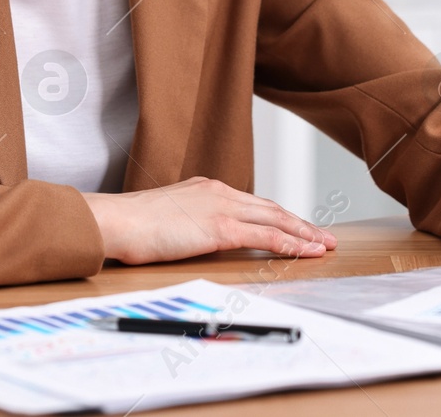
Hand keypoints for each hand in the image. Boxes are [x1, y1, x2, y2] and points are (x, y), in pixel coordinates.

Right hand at [81, 177, 337, 263]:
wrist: (116, 220)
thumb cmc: (131, 225)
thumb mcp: (166, 218)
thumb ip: (188, 223)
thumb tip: (196, 238)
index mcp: (206, 188)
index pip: (251, 203)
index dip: (277, 216)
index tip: (295, 226)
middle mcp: (219, 192)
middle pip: (270, 208)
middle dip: (300, 222)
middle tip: (323, 236)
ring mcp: (222, 206)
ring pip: (276, 219)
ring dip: (303, 232)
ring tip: (324, 245)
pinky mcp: (221, 226)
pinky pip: (266, 235)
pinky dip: (290, 243)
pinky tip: (306, 251)